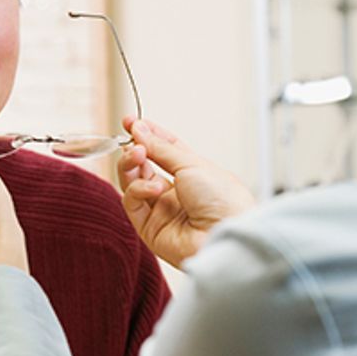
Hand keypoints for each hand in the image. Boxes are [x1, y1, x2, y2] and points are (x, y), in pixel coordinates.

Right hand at [118, 117, 255, 268]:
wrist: (226, 233)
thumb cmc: (223, 200)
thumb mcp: (192, 163)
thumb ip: (160, 148)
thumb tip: (139, 130)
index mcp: (192, 174)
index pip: (163, 150)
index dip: (147, 135)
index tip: (131, 122)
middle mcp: (175, 192)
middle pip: (143, 166)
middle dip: (135, 149)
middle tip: (132, 139)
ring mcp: (161, 210)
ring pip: (132, 183)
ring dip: (131, 165)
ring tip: (138, 155)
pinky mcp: (149, 228)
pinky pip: (132, 202)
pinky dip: (139, 190)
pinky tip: (155, 188)